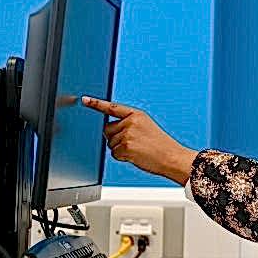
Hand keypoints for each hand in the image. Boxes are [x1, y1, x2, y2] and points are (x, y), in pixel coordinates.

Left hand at [81, 97, 197, 185]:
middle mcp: (130, 122)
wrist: (172, 157)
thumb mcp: (146, 128)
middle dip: (114, 137)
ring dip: (121, 149)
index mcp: (137, 115)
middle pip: (107, 130)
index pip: (113, 107)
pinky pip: (114, 153)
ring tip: (138, 150)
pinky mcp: (125, 147)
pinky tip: (136, 156)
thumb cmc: (161, 146)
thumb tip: (108, 131)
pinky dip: (123, 157)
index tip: (85, 100)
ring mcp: (127, 134)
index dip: (97, 104)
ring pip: (110, 143)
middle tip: (133, 143)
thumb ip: (128, 125)